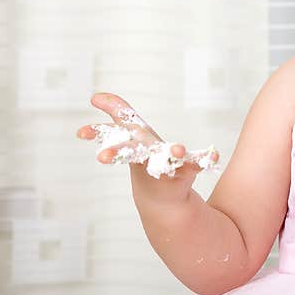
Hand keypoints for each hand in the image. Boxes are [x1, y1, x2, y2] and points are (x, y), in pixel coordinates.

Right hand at [76, 92, 219, 186]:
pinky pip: (198, 164)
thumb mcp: (133, 134)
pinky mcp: (187, 171)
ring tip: (178, 149)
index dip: (98, 133)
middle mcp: (146, 159)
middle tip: (102, 156)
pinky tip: (214, 154)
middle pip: (133, 154)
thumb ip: (118, 113)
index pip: (113, 138)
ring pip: (167, 162)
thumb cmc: (145, 159)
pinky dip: (206, 159)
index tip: (80, 132)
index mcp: (133, 148)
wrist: (161, 199)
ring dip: (172, 155)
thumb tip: (96, 95)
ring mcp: (167, 167)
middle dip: (119, 153)